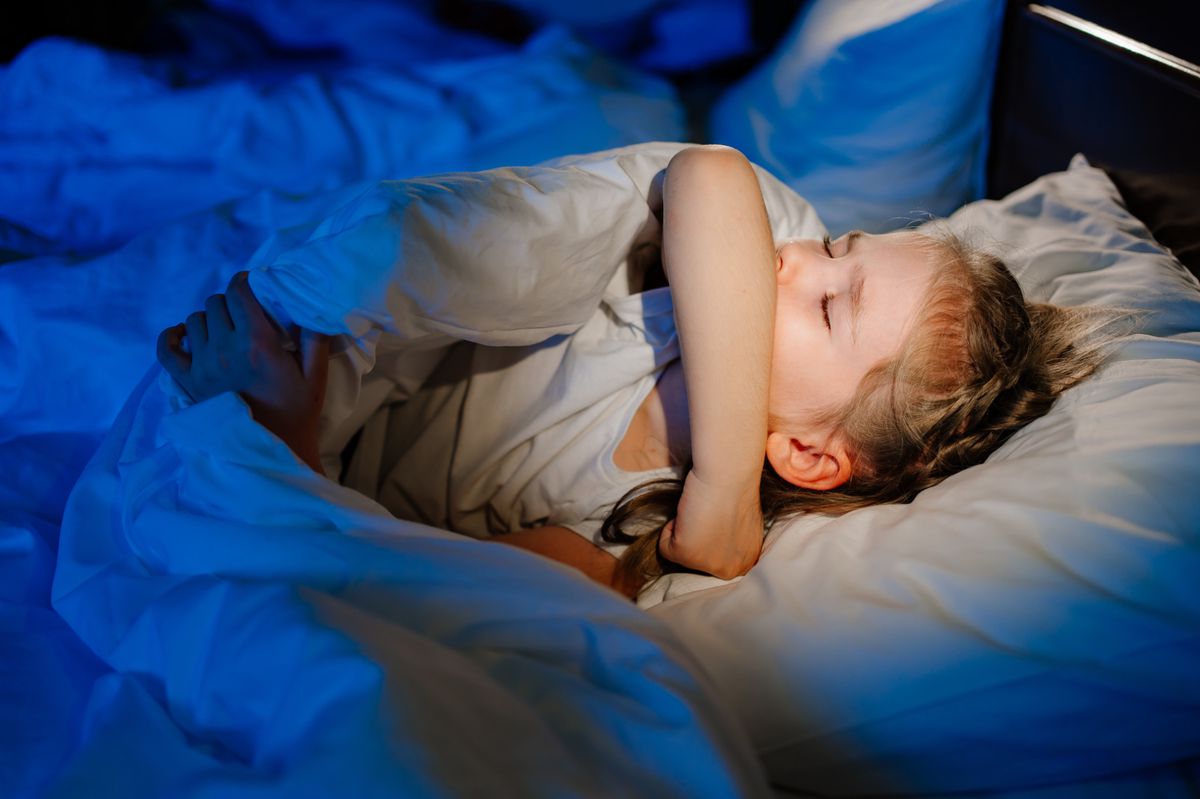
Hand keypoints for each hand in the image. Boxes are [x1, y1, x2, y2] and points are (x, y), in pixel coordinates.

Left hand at [156, 272, 329, 470]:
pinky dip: (172, 337)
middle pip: (215, 303)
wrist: (271, 450)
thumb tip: (311, 307)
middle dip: (230, 302)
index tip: (253, 284)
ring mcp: (202, 367)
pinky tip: (185, 335)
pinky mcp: (188, 383)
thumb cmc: (297, 413)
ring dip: (208, 319)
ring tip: (224, 329)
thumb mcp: (315, 376)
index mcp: (256, 344)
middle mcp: (224, 350)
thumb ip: (314, 339)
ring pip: (194, 321)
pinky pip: (165, 349)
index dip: (245, 281)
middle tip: (244, 314)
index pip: (238, 293)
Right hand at [658, 471, 763, 579]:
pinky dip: (670, 526)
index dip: (710, 536)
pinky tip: (690, 511)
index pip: (716, 559)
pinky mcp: (687, 555)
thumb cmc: (735, 487)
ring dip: (684, 531)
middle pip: (697, 561)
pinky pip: (665, 547)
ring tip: (701, 511)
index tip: (715, 519)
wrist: (728, 474)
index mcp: (747, 560)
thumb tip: (711, 542)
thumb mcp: (742, 524)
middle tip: (706, 514)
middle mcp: (731, 569)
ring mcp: (709, 565)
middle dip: (696, 537)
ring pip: (680, 554)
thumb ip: (731, 540)